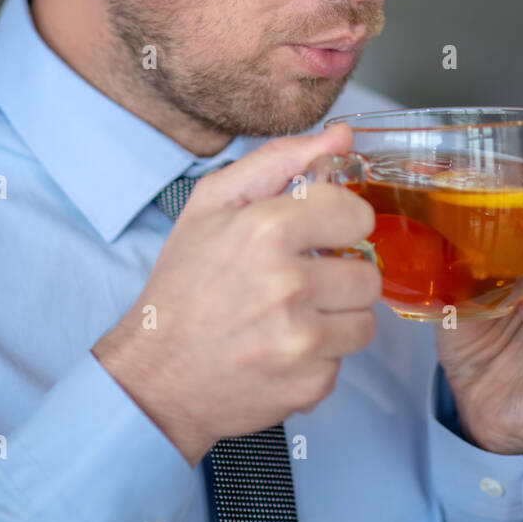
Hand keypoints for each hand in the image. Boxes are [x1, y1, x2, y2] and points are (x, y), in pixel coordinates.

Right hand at [91, 122, 380, 465]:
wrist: (154, 375)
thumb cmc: (183, 284)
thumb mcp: (213, 204)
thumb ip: (279, 161)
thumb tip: (341, 136)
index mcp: (267, 230)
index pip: (356, 215)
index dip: (339, 224)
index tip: (321, 234)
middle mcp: (289, 285)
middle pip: (368, 272)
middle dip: (341, 274)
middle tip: (305, 279)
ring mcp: (301, 340)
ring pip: (365, 320)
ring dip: (337, 317)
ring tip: (296, 315)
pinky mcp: (309, 385)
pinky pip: (344, 361)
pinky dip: (319, 356)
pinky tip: (283, 348)